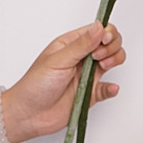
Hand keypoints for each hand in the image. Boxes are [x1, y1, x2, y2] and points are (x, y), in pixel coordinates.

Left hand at [3, 22, 125, 141]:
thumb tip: (100, 27)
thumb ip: (82, 44)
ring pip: (113, 60)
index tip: (105, 40)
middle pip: (110, 43)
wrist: (27, 115)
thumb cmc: (34, 85)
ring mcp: (88, 74)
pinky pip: (108, 88)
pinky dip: (112, 88)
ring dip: (114, 61)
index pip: (98, 30)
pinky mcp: (91, 92)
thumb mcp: (58, 60)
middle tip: (99, 57)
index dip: (107, 32)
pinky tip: (109, 88)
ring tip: (103, 67)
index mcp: (72, 44)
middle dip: (112, 46)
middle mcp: (82, 57)